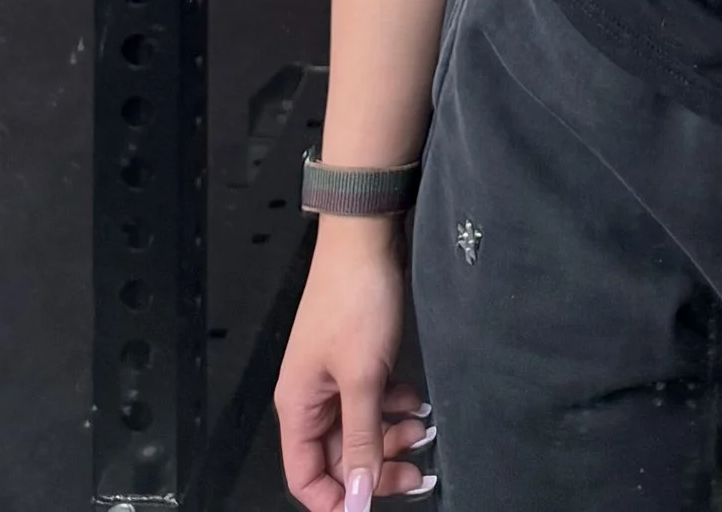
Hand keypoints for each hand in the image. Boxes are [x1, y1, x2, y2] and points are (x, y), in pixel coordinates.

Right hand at [275, 222, 436, 507]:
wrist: (368, 235)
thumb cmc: (355, 297)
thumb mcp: (363, 377)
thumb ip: (362, 439)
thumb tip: (359, 495)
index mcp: (298, 405)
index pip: (305, 476)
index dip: (336, 499)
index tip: (371, 507)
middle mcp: (312, 396)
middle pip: (339, 457)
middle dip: (376, 467)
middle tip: (414, 471)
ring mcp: (335, 376)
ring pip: (361, 429)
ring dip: (391, 436)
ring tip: (422, 430)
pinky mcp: (357, 358)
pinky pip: (373, 401)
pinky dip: (395, 407)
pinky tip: (417, 402)